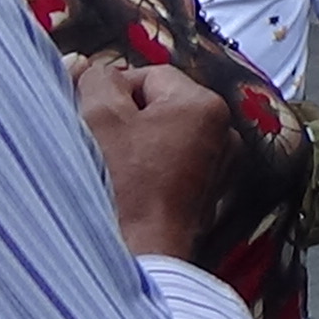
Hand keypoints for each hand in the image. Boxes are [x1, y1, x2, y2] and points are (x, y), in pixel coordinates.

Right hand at [77, 63, 231, 259]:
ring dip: (139, 143)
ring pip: (168, 134)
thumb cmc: (123, 183)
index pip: (150, 76)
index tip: (93, 119)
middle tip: (102, 144)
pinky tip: (134, 187)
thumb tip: (96, 67)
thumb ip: (98, 81)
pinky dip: (154, 167)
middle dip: (128, 118)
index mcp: (205, 104)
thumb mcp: (100, 117)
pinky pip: (176, 162)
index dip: (114, 92)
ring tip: (117, 168)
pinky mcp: (211, 190)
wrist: (143, 251)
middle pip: (161, 104)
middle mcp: (225, 128)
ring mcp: (222, 162)